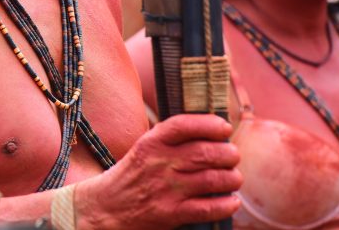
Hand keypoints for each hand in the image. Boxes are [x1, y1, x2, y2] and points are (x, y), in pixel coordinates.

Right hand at [76, 113, 240, 229]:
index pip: (184, 125)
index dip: (209, 124)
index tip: (224, 128)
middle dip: (227, 153)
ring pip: (211, 179)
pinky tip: (232, 201)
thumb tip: (211, 131)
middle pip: (204, 153)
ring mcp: (166, 189)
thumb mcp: (144, 147)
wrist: (105, 208)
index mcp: (152, 143)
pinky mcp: (170, 214)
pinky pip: (206, 208)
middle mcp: (160, 163)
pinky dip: (225, 205)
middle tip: (234, 155)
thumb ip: (171, 139)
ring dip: (231, 178)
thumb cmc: (131, 175)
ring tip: (234, 178)